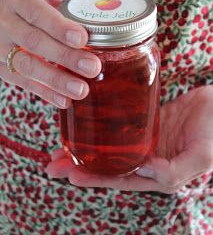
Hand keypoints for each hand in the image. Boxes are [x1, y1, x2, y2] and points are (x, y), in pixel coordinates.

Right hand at [0, 0, 100, 106]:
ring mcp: (0, 48)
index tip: (83, 38)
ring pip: (26, 66)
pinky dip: (46, 93)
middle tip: (92, 67)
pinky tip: (66, 100)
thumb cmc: (36, 9)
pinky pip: (23, 83)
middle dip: (64, 56)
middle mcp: (5, 22)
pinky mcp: (1, 68)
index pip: (37, 12)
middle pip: (33, 40)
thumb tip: (123, 2)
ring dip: (56, 80)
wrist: (2, 21)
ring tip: (81, 90)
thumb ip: (78, 2)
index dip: (59, 26)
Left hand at [46, 85, 212, 192]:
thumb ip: (175, 170)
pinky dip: (102, 126)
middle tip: (54, 161)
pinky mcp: (145, 118)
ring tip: (62, 145)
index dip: (94, 178)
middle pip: (108, 164)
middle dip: (80, 164)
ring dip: (86, 145)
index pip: (120, 179)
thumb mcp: (201, 157)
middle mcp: (147, 157)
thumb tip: (145, 171)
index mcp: (158, 172)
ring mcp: (144, 137)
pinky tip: (88, 121)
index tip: (69, 174)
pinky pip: (119, 124)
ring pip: (110, 145)